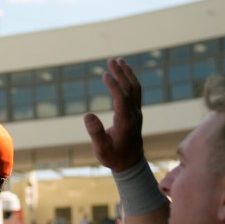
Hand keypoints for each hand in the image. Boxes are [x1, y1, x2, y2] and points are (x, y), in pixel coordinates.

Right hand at [84, 58, 144, 172]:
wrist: (130, 163)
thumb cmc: (113, 157)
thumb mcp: (101, 149)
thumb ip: (95, 133)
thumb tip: (87, 115)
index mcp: (125, 123)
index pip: (122, 99)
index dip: (114, 86)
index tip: (105, 74)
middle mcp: (134, 115)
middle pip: (131, 89)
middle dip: (122, 74)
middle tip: (112, 60)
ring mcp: (137, 113)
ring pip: (135, 89)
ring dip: (128, 74)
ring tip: (119, 61)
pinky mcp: (136, 113)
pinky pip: (135, 92)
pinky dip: (130, 80)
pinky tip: (123, 73)